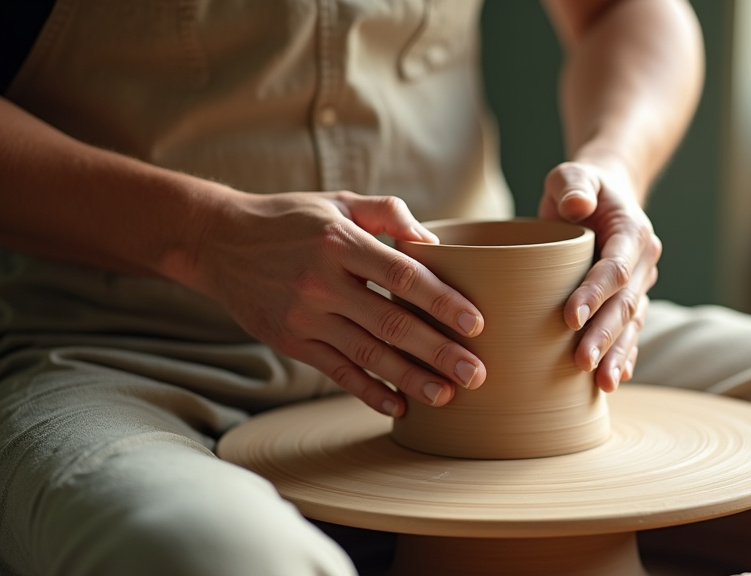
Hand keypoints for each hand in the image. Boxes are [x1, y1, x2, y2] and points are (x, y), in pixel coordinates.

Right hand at [190, 190, 486, 416]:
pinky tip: (399, 406)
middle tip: (476, 372)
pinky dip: (368, 391)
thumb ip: (388, 213)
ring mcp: (305, 316)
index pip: (401, 275)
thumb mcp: (338, 201)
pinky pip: (337, 371)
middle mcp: (322, 282)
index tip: (475, 322)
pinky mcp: (293, 342)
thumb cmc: (292, 219)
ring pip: (368, 353)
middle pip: (391, 322)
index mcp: (340, 242)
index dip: (441, 300)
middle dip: (437, 350)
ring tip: (447, 396)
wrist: (218, 242)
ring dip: (410, 378)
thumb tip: (433, 241)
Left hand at [540, 161, 659, 392]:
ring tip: (603, 383)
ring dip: (618, 354)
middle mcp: (642, 261)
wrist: (604, 195)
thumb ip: (572, 184)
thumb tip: (577, 205)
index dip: (594, 293)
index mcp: (632, 231)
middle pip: (625, 304)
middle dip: (605, 335)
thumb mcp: (571, 173)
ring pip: (631, 324)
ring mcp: (640, 284)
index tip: (569, 318)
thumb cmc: (579, 187)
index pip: (614, 268)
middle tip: (582, 362)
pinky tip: (616, 379)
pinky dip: (625, 355)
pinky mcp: (630, 300)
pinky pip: (631, 332)